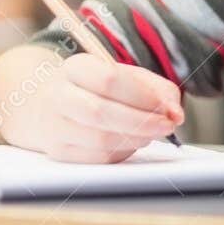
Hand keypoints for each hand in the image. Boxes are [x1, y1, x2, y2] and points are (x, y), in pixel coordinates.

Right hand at [0, 52, 184, 162]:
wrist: (47, 105)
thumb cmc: (97, 89)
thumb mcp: (127, 76)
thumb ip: (158, 89)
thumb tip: (175, 113)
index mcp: (76, 67)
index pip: (109, 80)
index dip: (143, 96)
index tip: (168, 108)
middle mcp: (59, 95)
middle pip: (101, 112)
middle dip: (142, 122)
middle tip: (167, 126)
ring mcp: (55, 125)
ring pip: (100, 139)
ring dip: (136, 139)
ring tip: (152, 134)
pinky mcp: (58, 151)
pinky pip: (97, 157)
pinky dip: (123, 152)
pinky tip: (132, 143)